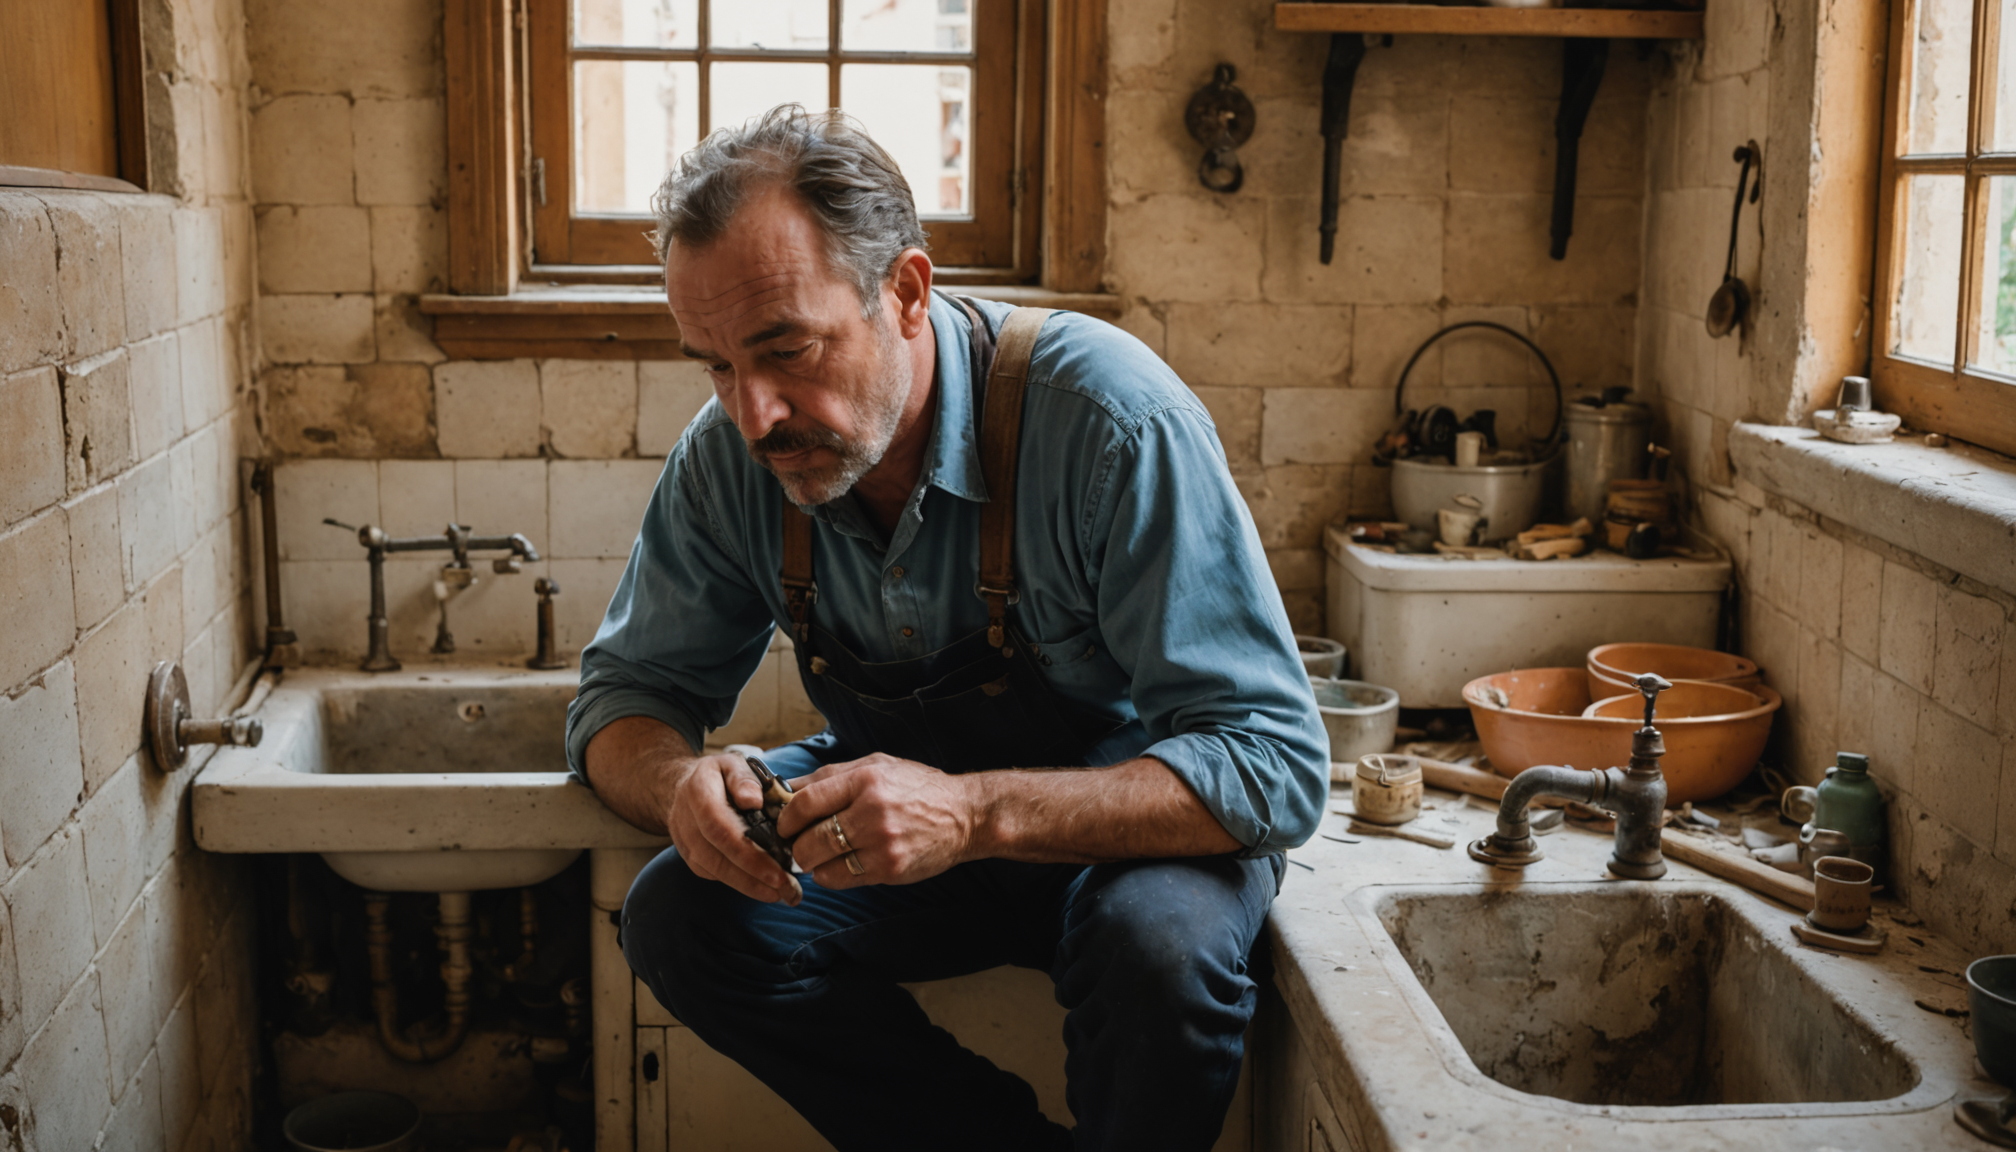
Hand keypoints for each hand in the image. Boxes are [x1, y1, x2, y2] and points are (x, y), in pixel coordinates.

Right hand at [663, 751, 803, 905]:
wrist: (681, 787)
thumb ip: (743, 778)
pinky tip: (764, 887)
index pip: (719, 828)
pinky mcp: (690, 857)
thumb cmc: (718, 775)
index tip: (777, 871)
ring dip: (749, 886)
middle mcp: (685, 820)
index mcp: (698, 792)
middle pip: (717, 856)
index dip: (747, 853)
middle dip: (753, 877)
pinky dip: (739, 883)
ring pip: (714, 871)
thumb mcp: (732, 763)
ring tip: (782, 893)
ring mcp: (684, 842)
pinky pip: (713, 875)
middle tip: (787, 890)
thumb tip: (753, 800)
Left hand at [776, 753, 978, 888]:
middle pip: (807, 839)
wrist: (966, 815)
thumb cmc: (917, 787)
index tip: (785, 823)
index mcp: (865, 779)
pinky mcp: (889, 869)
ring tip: (823, 853)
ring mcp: (882, 844)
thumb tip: (785, 788)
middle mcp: (872, 811)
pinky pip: (841, 880)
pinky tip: (841, 864)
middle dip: (796, 845)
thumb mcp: (876, 765)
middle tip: (801, 842)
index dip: (786, 817)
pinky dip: (831, 875)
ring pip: (820, 865)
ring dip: (813, 863)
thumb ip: (831, 776)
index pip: (804, 802)